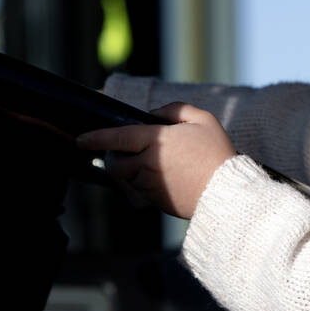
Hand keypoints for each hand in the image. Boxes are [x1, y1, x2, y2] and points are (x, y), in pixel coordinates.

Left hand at [76, 102, 236, 218]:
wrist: (228, 192)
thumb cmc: (217, 154)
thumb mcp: (203, 120)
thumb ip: (175, 110)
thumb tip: (153, 114)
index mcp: (157, 140)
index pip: (118, 137)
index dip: (96, 138)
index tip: (81, 140)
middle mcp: (149, 163)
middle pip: (115, 164)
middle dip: (113, 158)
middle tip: (123, 153)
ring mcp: (151, 185)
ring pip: (128, 178)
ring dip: (133, 171)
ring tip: (157, 165)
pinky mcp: (157, 201)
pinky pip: (142, 191)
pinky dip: (147, 184)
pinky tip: (168, 178)